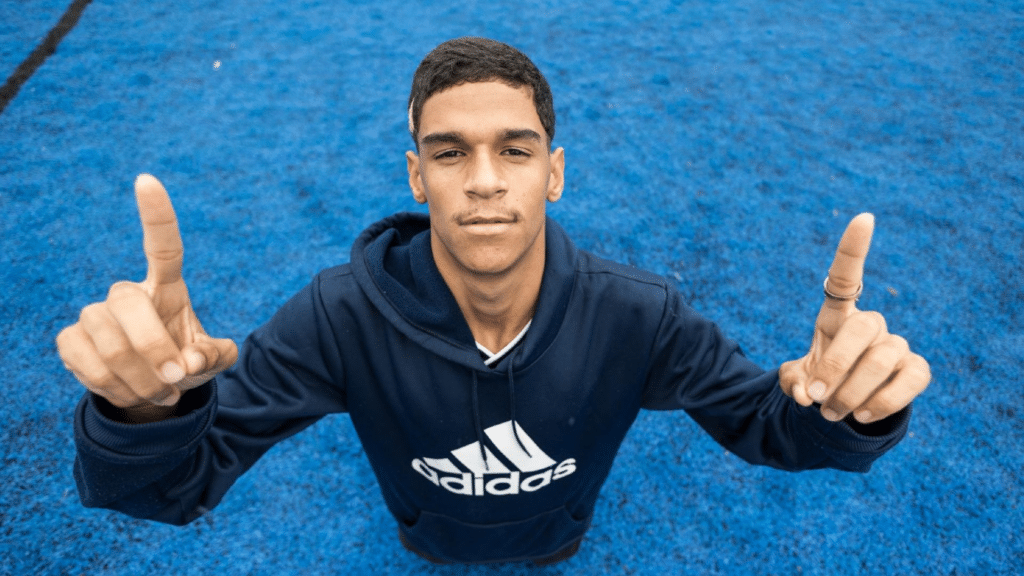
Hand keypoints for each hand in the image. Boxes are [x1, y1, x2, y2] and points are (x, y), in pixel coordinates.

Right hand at [56, 174, 236, 420]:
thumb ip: (216, 357)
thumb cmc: (187, 363)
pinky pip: (90, 367)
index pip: (162, 245)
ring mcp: (95, 315)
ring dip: (143, 382)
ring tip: (162, 393)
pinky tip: (132, 392)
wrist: (154, 389)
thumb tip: (193, 360)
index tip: (146, 180)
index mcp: (167, 286)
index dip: (156, 214)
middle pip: (131, 309)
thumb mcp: (213, 360)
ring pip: (113, 348)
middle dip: (157, 352)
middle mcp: (128, 293)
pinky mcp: (70, 339)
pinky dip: (117, 390)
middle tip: (178, 381)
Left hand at [779, 214, 929, 423]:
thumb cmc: (818, 381)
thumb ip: (791, 383)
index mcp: (836, 315)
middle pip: (860, 330)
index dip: (854, 248)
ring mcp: (896, 345)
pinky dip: (880, 404)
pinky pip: (908, 381)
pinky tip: (861, 415)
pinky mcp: (916, 369)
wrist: (845, 406)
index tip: (865, 217)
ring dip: (850, 394)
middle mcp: (870, 323)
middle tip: (816, 397)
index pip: (846, 275)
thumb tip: (804, 393)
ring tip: (830, 413)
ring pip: (880, 362)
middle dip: (835, 367)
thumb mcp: (796, 380)